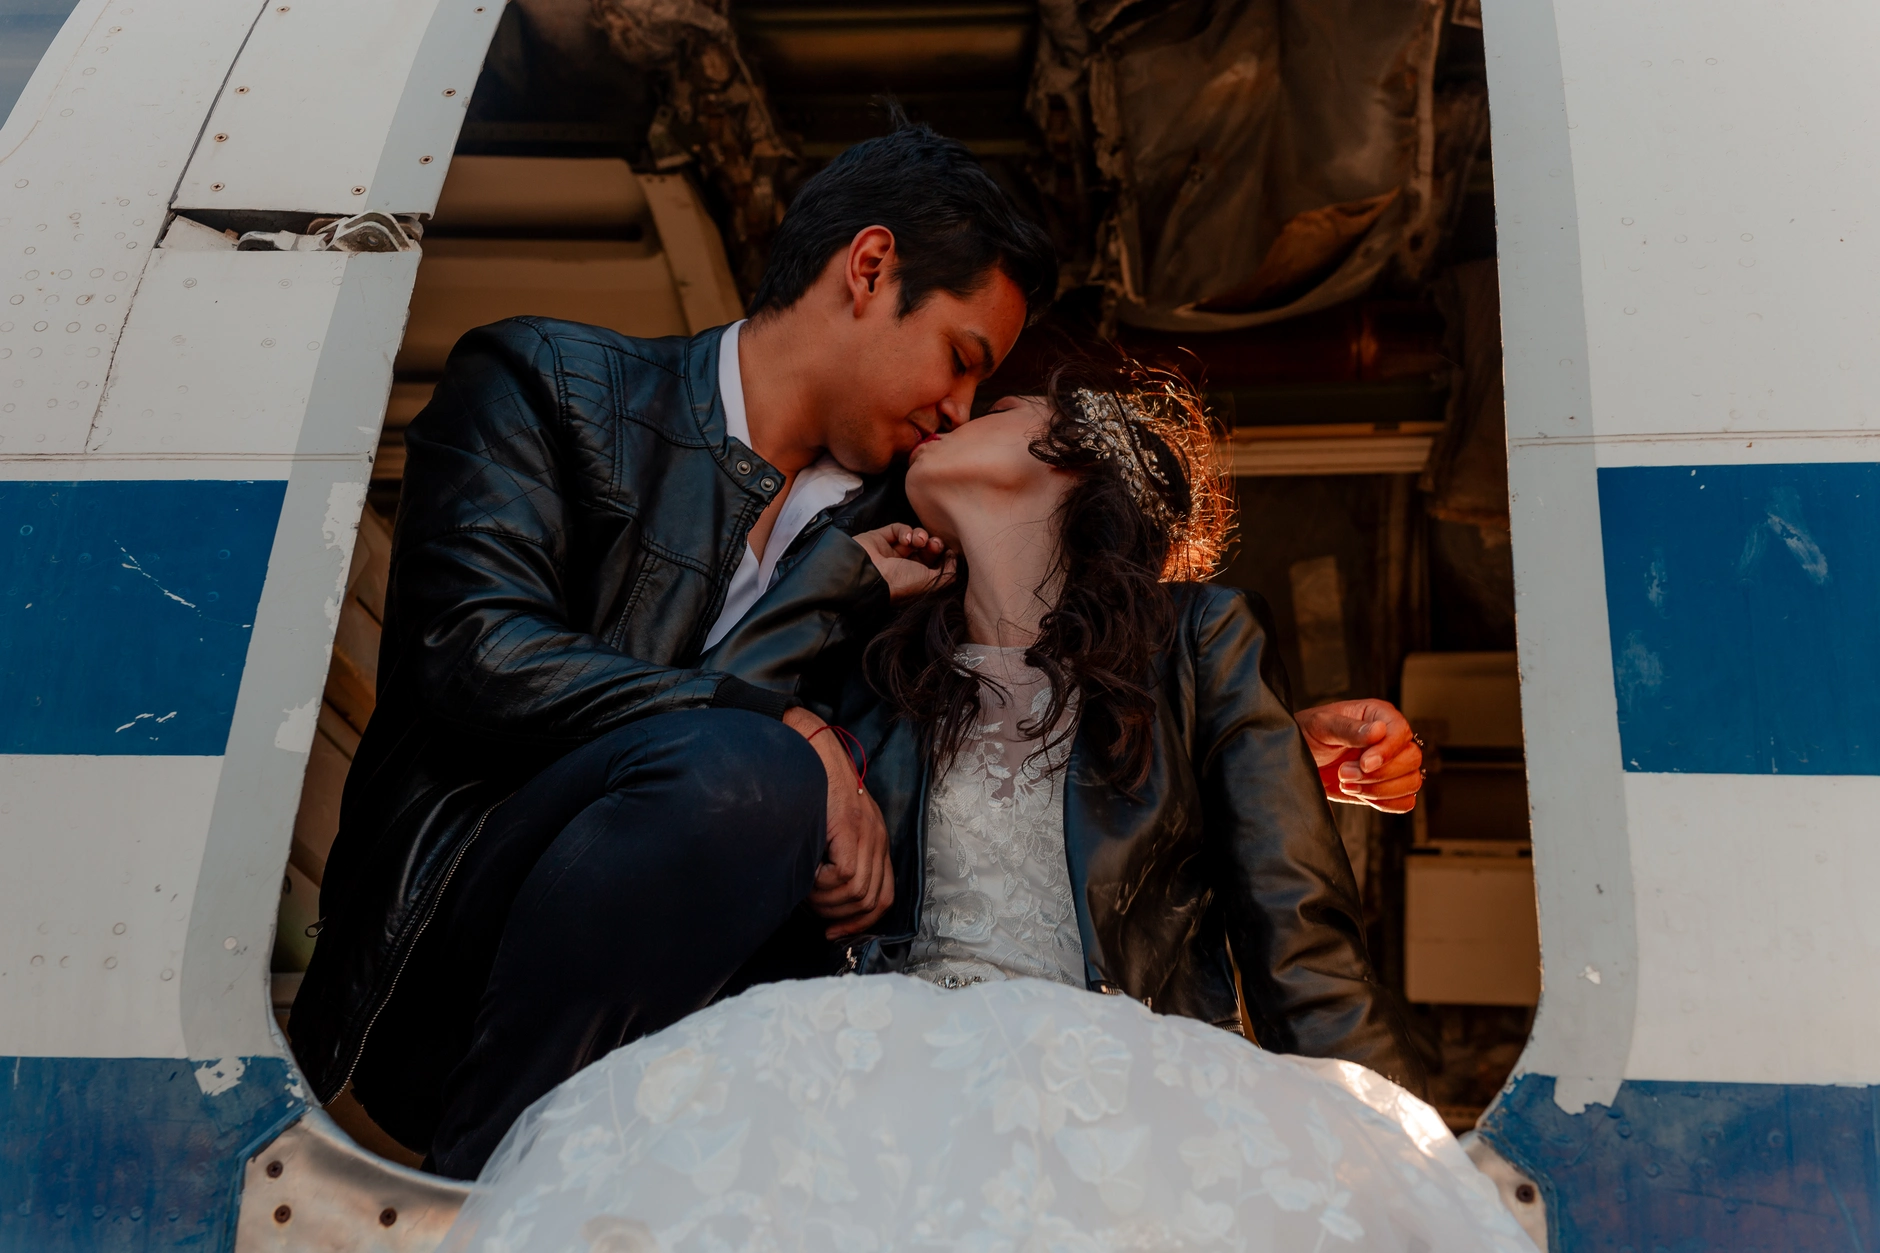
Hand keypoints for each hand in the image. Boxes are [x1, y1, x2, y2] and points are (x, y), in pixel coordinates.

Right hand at [783, 706, 894, 937]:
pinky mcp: (851, 828)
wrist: (805, 747)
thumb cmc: (806, 785)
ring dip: (826, 900)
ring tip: (804, 883)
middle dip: (837, 915)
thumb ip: (831, 856)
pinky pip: (846, 876)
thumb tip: (818, 898)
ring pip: (858, 893)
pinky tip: (806, 869)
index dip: (859, 922)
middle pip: (871, 900)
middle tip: (810, 905)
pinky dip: (823, 884)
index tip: (833, 932)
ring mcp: (867, 833)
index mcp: (874, 840)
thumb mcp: (825, 828)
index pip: (883, 897)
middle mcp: (877, 839)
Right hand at [853, 524, 955, 602]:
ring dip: (921, 536)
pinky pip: (898, 529)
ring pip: (914, 538)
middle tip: (935, 544)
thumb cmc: (899, 583)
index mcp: (915, 582)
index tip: (950, 553)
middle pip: (926, 550)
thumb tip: (953, 558)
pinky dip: (906, 531)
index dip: (944, 557)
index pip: (934, 565)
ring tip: (920, 541)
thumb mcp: (931, 583)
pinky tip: (906, 539)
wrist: (868, 573)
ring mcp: (891, 553)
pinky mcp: (880, 538)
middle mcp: (903, 568)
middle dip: (934, 545)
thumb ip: (948, 573)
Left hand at [1294, 698, 1423, 813]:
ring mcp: (1391, 765)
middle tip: (1345, 773)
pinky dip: (1385, 803)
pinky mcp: (1386, 788)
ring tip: (1347, 783)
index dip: (1387, 750)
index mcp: (1379, 716)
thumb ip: (1350, 729)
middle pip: (1412, 759)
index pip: (1402, 731)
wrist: (1296, 760)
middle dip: (1379, 774)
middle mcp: (1390, 739)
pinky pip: (1405, 802)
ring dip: (1379, 790)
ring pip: (1412, 782)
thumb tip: (1379, 731)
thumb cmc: (1308, 735)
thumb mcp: (1322, 725)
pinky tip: (1360, 794)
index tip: (1365, 763)